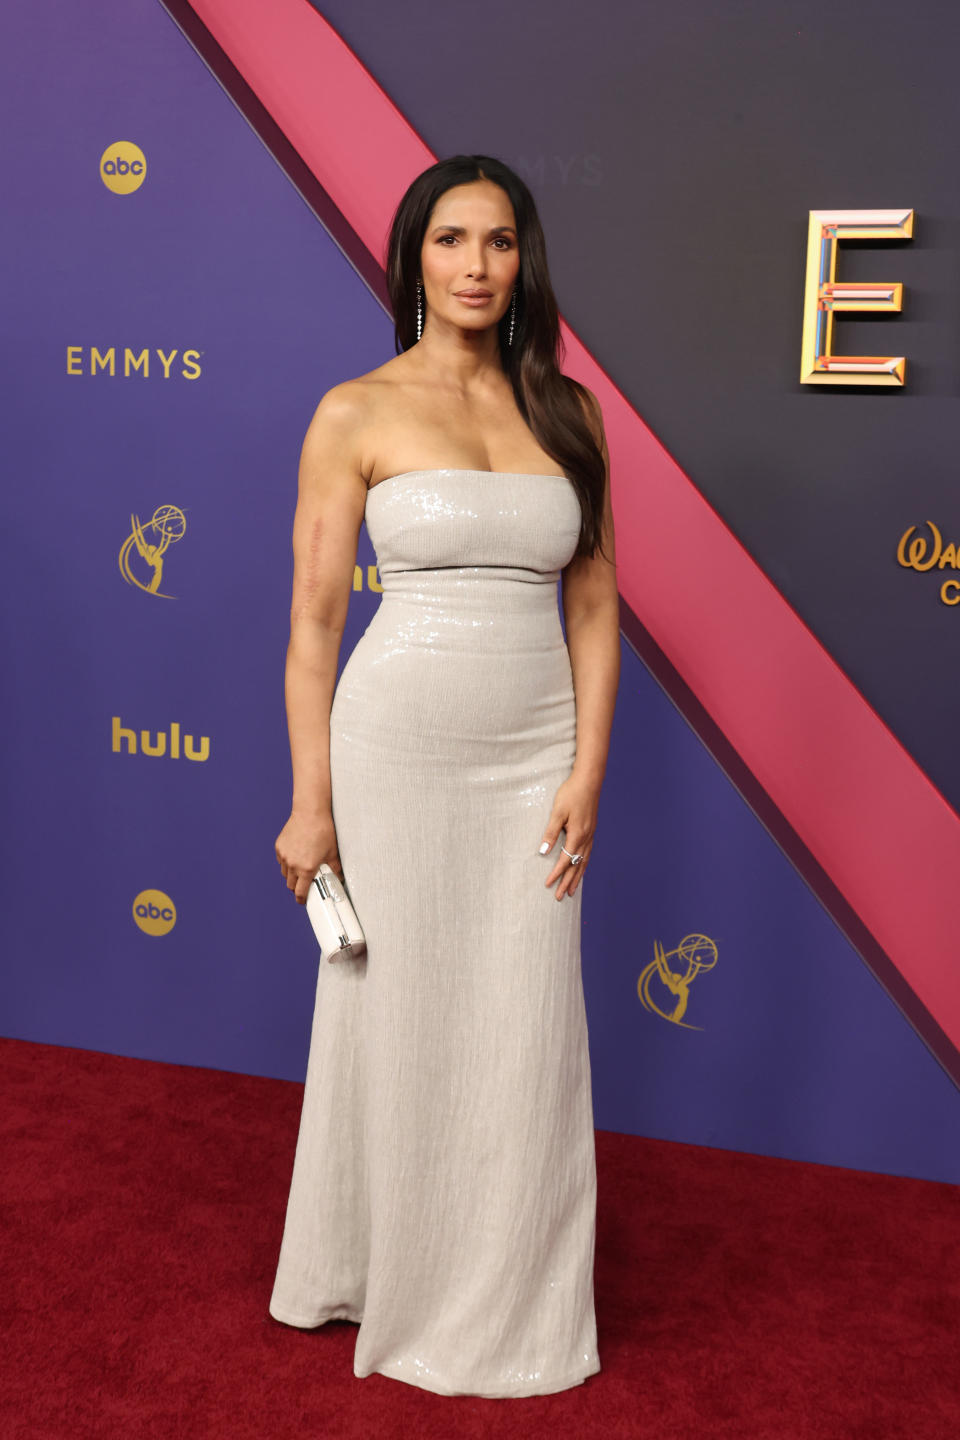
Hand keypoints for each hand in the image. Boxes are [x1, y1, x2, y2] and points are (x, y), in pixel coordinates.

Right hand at [275, 807, 342, 905]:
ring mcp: (284, 856)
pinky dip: (287, 863)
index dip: (302, 899)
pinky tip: (296, 856)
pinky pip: (281, 861)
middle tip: (304, 884)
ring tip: (301, 869)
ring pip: (285, 874)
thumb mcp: (332, 852)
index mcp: (306, 869)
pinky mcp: (279, 847)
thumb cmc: (323, 831)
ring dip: (291, 875)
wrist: (310, 812)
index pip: (300, 892)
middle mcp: (292, 864)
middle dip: (297, 887)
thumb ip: (335, 868)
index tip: (303, 901)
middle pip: (291, 885)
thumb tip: (339, 878)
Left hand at [538, 772, 598, 898]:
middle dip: (567, 882)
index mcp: (577, 835)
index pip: (565, 860)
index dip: (556, 874)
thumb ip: (550, 832)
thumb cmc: (571, 794)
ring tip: (571, 890)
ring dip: (577, 877)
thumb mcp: (557, 812)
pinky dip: (583, 865)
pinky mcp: (592, 830)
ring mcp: (591, 835)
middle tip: (560, 897)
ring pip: (584, 862)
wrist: (589, 781)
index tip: (547, 885)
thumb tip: (543, 852)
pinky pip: (588, 854)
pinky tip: (580, 868)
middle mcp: (586, 838)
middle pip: (576, 866)